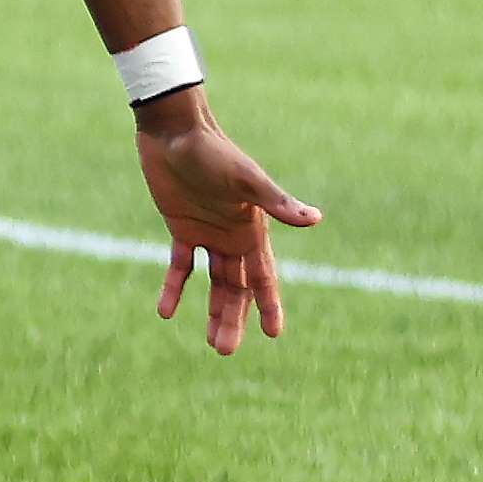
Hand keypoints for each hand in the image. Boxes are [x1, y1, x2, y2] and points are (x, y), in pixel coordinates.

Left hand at [135, 91, 321, 354]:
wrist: (176, 131)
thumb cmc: (214, 152)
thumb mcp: (246, 180)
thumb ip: (277, 202)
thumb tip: (316, 219)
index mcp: (254, 230)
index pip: (265, 277)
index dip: (269, 305)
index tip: (274, 335)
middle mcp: (235, 237)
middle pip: (238, 288)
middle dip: (235, 319)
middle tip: (224, 350)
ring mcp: (209, 234)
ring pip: (214, 283)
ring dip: (212, 311)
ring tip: (212, 344)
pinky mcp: (181, 228)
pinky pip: (180, 266)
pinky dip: (175, 287)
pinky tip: (166, 313)